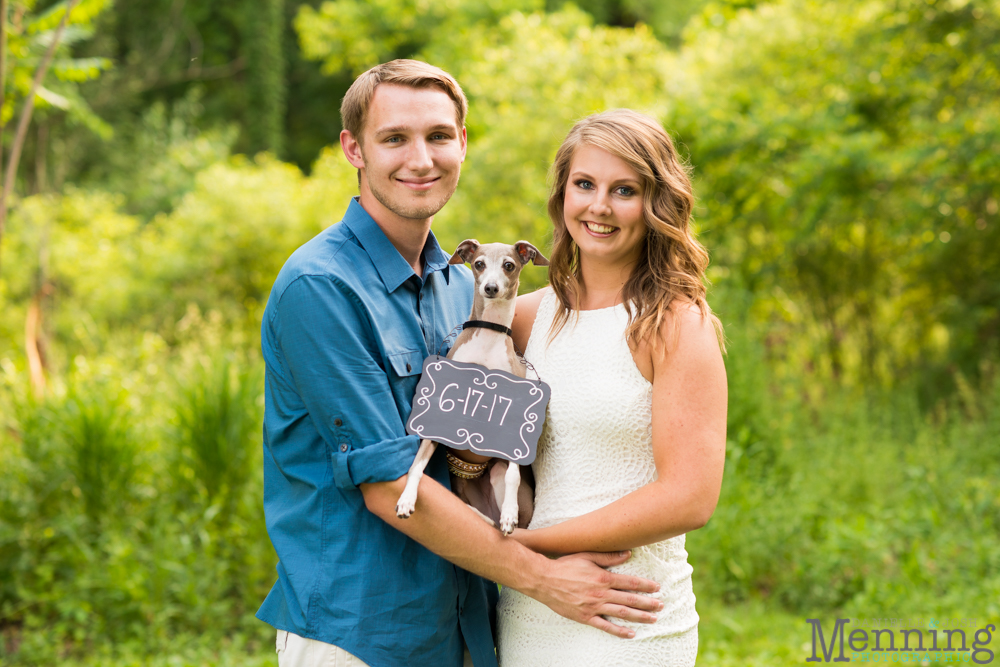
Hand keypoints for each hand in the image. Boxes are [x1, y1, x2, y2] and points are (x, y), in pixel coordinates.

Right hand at [529, 551, 662, 637]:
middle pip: (629, 599)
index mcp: (603, 577)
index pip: (629, 582)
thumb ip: (608, 556)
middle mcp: (601, 593)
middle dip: (647, 603)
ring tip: (652, 619)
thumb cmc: (564, 565)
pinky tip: (630, 633)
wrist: (544, 580)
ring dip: (639, 616)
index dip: (645, 585)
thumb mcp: (586, 555)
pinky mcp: (585, 617)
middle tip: (661, 606)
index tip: (657, 588)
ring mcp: (593, 607)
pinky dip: (619, 631)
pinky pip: (605, 626)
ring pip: (621, 613)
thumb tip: (628, 554)